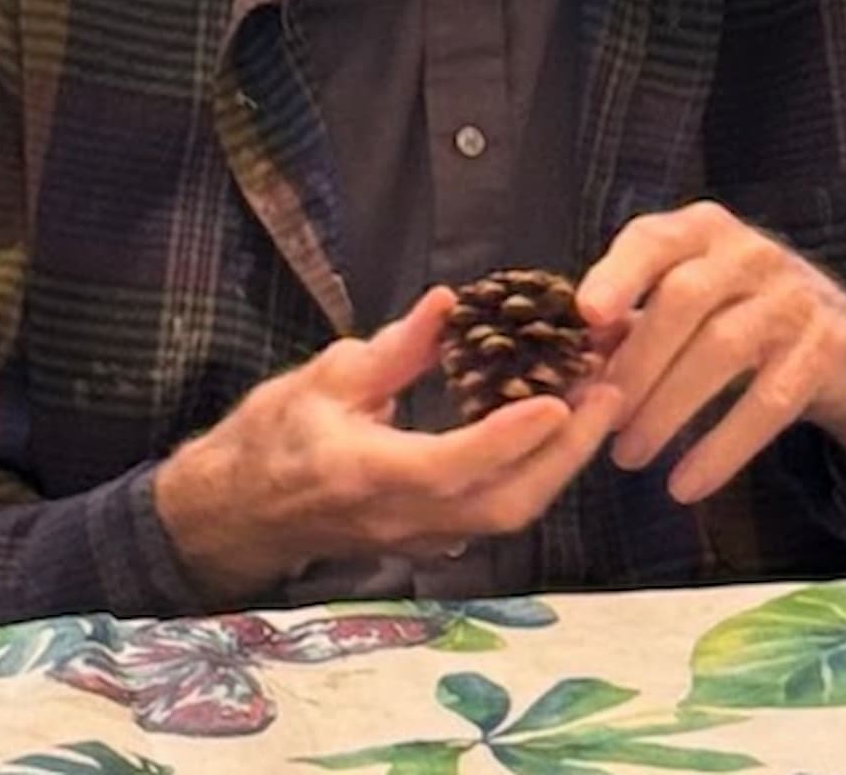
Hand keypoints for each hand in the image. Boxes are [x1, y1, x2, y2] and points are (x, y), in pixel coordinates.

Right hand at [154, 286, 624, 602]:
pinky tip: (557, 435)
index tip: (560, 397)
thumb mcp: (321, 380)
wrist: (235, 513)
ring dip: (562, 462)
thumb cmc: (268, 439)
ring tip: (598, 404)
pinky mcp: (432, 539)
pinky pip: (498, 513)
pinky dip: (536, 474)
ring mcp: (422, 536)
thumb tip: (446, 306)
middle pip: (506, 501)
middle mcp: (404, 516)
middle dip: (567, 451)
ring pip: (511, 513)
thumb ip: (391, 351)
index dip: (511, 437)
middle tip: (610, 390)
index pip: (453, 464)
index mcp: (368, 472)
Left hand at [577, 201, 845, 506]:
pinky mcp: (825, 352)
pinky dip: (721, 448)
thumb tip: (572, 367)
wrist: (845, 340)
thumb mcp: (686, 299)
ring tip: (628, 456)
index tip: (586, 316)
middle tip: (600, 417)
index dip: (618, 275)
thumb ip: (628, 321)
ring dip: (667, 408)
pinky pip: (768, 403)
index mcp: (701, 231)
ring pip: (722, 349)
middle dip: (635, 362)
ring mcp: (792, 301)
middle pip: (683, 299)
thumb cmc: (735, 313)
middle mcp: (751, 254)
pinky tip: (685, 484)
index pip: (653, 240)